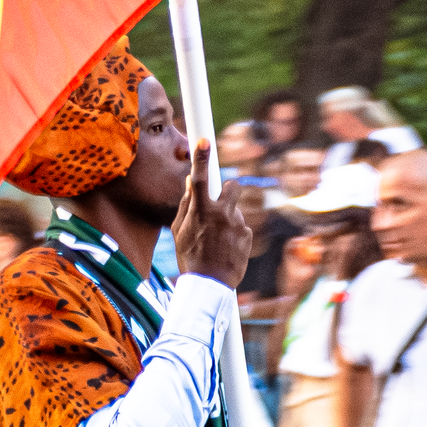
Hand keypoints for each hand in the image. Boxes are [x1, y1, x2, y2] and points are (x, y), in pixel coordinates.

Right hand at [171, 143, 248, 285]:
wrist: (211, 285)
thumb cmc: (191, 258)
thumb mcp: (179, 232)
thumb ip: (186, 205)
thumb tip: (191, 184)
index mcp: (200, 212)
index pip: (200, 179)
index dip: (201, 158)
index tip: (204, 141)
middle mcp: (221, 214)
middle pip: (232, 186)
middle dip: (228, 190)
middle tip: (220, 205)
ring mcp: (237, 224)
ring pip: (235, 211)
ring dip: (228, 220)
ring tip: (218, 242)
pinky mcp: (247, 234)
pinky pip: (240, 227)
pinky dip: (234, 235)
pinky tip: (226, 249)